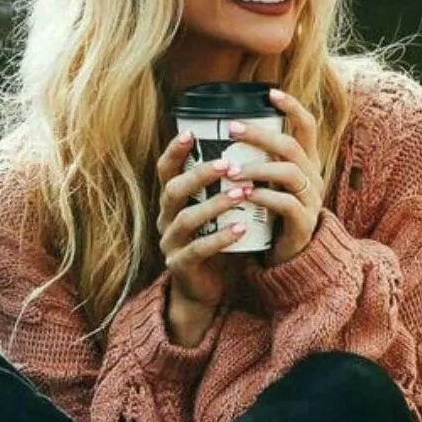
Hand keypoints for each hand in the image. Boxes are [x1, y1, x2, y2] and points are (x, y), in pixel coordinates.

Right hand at [155, 131, 251, 336]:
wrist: (206, 290)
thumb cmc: (216, 243)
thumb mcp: (219, 212)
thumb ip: (226, 187)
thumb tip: (256, 150)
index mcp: (173, 202)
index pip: (166, 170)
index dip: (174, 151)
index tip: (191, 131)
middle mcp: (166, 219)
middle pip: (173, 190)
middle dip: (199, 174)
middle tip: (227, 163)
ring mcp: (170, 243)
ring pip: (187, 218)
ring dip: (215, 204)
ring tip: (241, 194)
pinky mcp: (180, 266)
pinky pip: (198, 249)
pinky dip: (220, 237)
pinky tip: (242, 229)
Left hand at [224, 88, 323, 267]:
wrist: (288, 258)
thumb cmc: (271, 214)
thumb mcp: (268, 182)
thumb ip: (258, 159)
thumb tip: (226, 130)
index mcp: (306, 163)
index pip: (307, 126)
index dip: (292, 107)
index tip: (270, 92)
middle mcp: (313, 177)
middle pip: (291, 146)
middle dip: (260, 135)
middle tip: (232, 129)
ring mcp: (311, 201)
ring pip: (289, 172)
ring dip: (257, 168)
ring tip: (230, 170)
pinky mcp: (303, 224)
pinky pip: (286, 204)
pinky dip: (264, 197)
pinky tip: (244, 195)